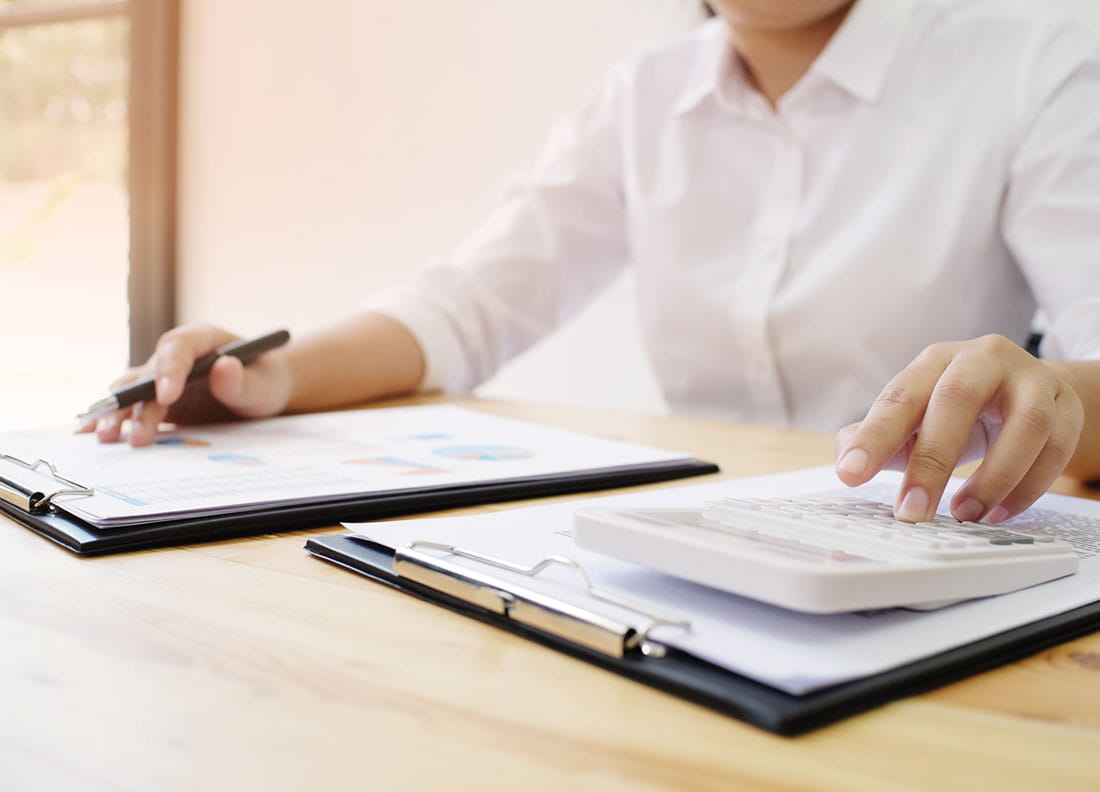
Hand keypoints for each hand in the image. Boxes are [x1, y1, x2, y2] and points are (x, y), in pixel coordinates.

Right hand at [78, 323, 293, 445]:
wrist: (261, 391)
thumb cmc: (265, 382)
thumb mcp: (263, 384)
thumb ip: (243, 381)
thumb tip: (224, 367)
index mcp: (203, 339)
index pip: (179, 347)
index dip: (169, 370)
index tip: (166, 396)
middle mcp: (176, 354)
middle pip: (149, 373)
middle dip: (136, 402)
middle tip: (132, 432)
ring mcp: (163, 376)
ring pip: (133, 390)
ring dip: (118, 413)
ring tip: (106, 437)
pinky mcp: (157, 398)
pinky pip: (131, 406)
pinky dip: (112, 418)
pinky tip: (91, 433)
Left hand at [833, 334, 1083, 522]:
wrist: (1025, 390)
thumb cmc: (957, 408)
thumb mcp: (915, 416)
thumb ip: (877, 435)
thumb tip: (845, 456)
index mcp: (935, 361)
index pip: (900, 396)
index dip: (873, 436)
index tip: (850, 473)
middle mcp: (983, 359)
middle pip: (955, 401)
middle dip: (931, 461)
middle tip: (910, 511)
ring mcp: (1032, 380)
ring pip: (1024, 424)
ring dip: (992, 478)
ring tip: (962, 515)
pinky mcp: (1068, 407)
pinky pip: (1057, 448)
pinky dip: (1028, 487)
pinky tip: (998, 513)